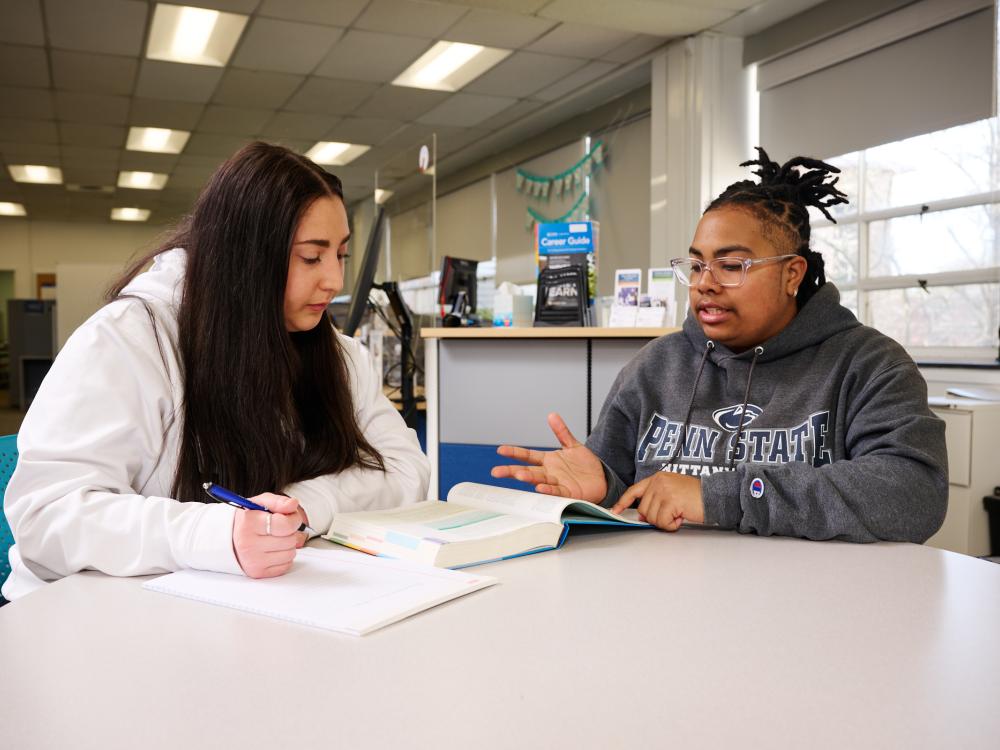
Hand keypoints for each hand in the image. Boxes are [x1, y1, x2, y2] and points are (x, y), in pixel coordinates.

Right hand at [232, 493, 304, 577]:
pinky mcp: (258, 573)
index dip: (294, 519)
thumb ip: (278, 502)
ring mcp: (253, 561)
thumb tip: (293, 504)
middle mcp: (248, 545)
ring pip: (290, 554)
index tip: (290, 517)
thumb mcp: (260, 503)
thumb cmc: (247, 520)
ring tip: (276, 538)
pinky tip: (274, 550)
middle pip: (290, 540)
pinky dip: (284, 558)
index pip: (285, 525)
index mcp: (249, 524)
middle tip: (280, 528)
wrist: (228, 539)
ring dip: (288, 545)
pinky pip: (286, 566)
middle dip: (291, 532)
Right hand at [491, 413, 606, 502]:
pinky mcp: (567, 493)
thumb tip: (552, 415)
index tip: (500, 450)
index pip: (528, 456)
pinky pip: (556, 491)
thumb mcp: (572, 445)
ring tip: (518, 475)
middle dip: (511, 471)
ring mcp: (557, 483)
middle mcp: (549, 473)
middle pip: (527, 470)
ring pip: (539, 480)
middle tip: (496, 472)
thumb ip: (561, 432)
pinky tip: (540, 487)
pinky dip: (548, 489)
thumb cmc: (585, 465)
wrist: (602, 479)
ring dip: (529, 478)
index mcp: (548, 461)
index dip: (514, 452)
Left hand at [611, 472, 703, 530]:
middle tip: (672, 515)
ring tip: (679, 514)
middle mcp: (658, 482)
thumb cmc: (696, 496)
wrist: (715, 496)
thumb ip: (656, 499)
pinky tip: (682, 518)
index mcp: (657, 478)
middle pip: (643, 509)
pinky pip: (662, 522)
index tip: (615, 511)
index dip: (623, 502)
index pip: (634, 490)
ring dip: (665, 522)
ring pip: (652, 517)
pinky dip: (672, 525)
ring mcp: (664, 490)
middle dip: (655, 518)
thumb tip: (642, 515)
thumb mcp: (672, 492)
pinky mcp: (671, 501)